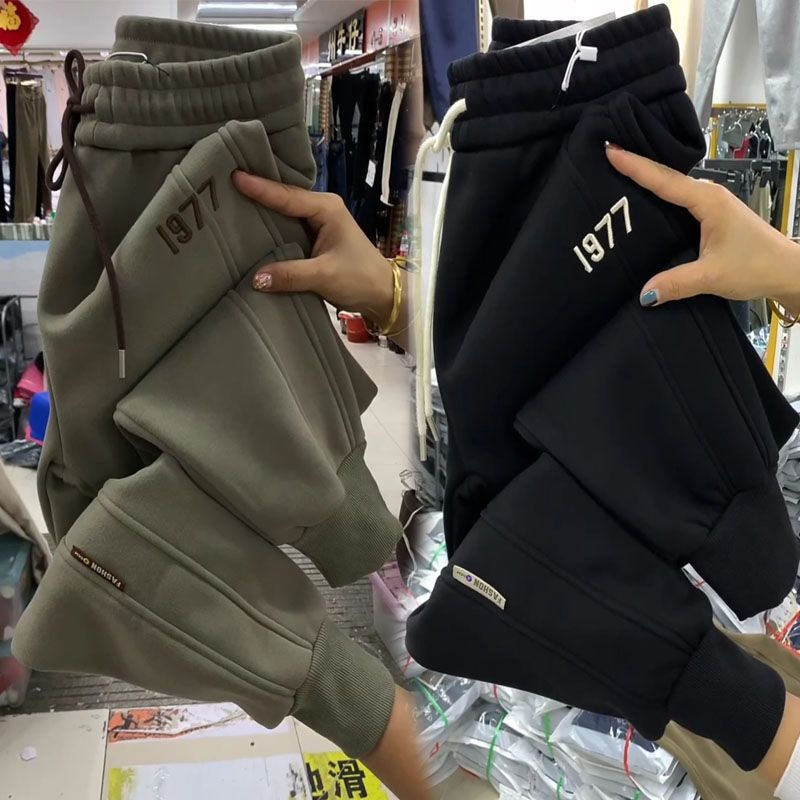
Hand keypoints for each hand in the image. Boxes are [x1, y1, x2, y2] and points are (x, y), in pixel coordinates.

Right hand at [233, 172, 394, 326]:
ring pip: (283, 213)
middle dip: (256, 192)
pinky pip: (286, 229)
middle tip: (223, 182)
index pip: (287, 196)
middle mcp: (321, 210)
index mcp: (326, 208)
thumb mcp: (324, 276)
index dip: (260, 188)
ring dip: (261, 211)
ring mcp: (317, 223)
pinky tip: (249, 228)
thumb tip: (256, 279)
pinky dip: (269, 229)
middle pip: (283, 198)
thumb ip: (290, 275)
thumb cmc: (360, 278)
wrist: (380, 294)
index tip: (234, 176)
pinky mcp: (313, 239)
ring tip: (228, 202)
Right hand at [606, 145, 799, 314]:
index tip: (611, 150)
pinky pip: (678, 200)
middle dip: (636, 164)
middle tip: (607, 154)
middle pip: (665, 176)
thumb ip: (676, 283)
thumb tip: (644, 294)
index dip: (635, 166)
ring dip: (647, 179)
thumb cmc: (758, 266)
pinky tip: (644, 201)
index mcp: (708, 201)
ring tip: (618, 173)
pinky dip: (658, 196)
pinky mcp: (710, 216)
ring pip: (672, 187)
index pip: (663, 180)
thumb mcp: (713, 276)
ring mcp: (710, 204)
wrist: (787, 271)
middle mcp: (708, 196)